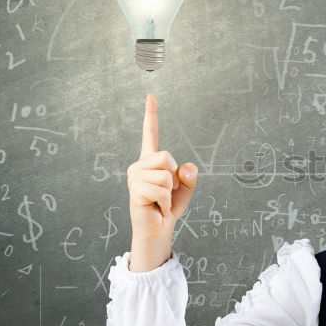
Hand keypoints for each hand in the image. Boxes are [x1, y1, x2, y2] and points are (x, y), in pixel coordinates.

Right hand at [127, 93, 197, 240]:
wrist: (158, 229)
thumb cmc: (169, 207)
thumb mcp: (186, 188)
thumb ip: (190, 175)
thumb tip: (185, 167)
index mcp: (151, 161)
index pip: (151, 133)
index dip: (151, 115)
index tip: (151, 96)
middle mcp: (140, 165)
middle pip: (167, 157)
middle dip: (174, 177)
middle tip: (166, 192)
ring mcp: (135, 177)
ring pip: (166, 174)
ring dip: (170, 192)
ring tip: (160, 201)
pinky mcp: (135, 190)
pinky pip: (161, 190)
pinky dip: (165, 202)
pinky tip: (157, 207)